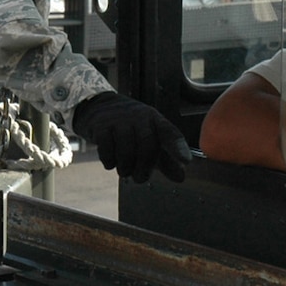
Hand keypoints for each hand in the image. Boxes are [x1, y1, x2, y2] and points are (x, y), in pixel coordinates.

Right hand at [71, 91, 191, 182]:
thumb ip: (165, 159)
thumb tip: (180, 178)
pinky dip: (110, 162)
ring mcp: (119, 120)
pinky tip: (111, 162)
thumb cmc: (131, 128)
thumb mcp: (151, 139)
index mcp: (155, 120)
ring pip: (126, 151)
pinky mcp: (101, 126)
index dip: (178, 147)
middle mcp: (139, 117)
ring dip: (126, 168)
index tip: (186, 161)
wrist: (100, 107)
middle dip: (144, 168)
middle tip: (140, 178)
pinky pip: (107, 149)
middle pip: (147, 146)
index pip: (170, 133)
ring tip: (124, 171)